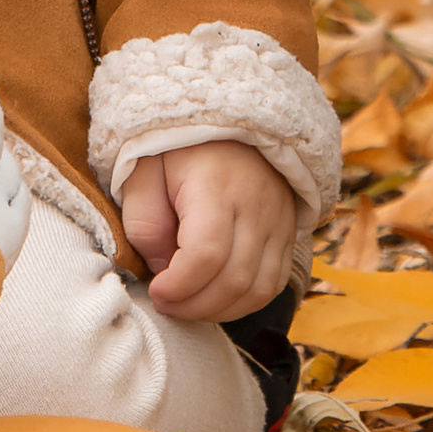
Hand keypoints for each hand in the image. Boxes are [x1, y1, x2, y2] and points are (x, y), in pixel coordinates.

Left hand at [122, 140, 297, 320]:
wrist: (231, 120)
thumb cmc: (180, 146)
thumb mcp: (145, 170)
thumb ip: (145, 220)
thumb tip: (161, 268)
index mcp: (216, 186)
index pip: (206, 253)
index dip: (179, 286)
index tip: (156, 290)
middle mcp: (256, 206)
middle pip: (234, 279)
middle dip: (195, 305)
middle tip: (166, 304)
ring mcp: (278, 221)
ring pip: (259, 289)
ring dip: (221, 310)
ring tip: (189, 305)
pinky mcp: (287, 233)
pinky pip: (275, 283)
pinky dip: (246, 302)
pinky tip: (217, 298)